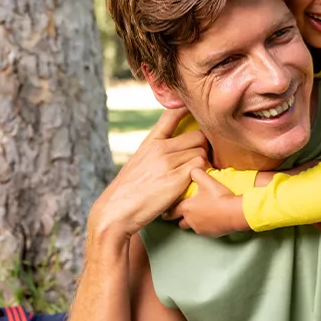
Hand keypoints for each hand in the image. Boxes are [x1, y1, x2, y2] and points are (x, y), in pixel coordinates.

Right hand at [90, 108, 209, 238]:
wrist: (117, 211)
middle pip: (198, 135)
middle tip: (202, 158)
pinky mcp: (176, 178)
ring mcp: (168, 162)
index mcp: (150, 141)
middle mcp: (160, 148)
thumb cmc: (128, 191)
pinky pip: (201, 166)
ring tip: (196, 173)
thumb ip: (156, 151)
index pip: (172, 114)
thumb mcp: (139, 162)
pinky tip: (194, 182)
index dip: (187, 109)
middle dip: (204, 146)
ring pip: (202, 151)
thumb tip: (175, 147)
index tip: (196, 114)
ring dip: (204, 162)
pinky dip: (202, 174)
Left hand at [164, 169, 248, 236]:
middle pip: (180, 222)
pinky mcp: (209, 234)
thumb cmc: (219, 196)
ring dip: (192, 223)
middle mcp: (190, 220)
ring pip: (191, 227)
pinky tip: (210, 220)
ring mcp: (199, 228)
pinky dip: (204, 226)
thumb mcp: (207, 180)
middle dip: (179, 219)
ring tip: (197, 217)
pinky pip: (203, 230)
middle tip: (180, 216)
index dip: (167, 212)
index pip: (172, 211)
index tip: (165, 213)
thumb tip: (192, 169)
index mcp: (187, 207)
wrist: (234, 212)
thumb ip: (197, 173)